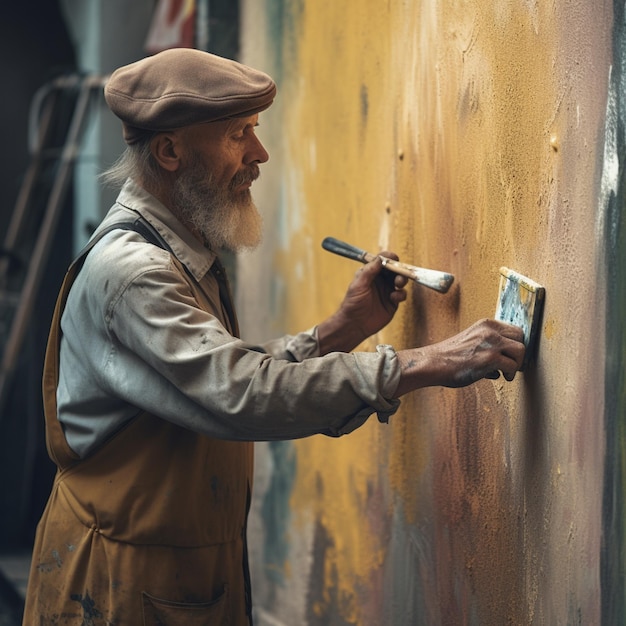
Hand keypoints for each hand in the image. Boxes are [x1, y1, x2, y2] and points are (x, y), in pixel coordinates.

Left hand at [317, 251, 408, 353]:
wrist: (355, 324)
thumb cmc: (353, 303)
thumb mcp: (359, 285)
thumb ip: (369, 271)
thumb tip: (380, 258)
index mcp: (371, 273)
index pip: (382, 261)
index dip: (389, 258)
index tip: (394, 258)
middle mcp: (380, 280)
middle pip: (394, 270)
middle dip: (399, 269)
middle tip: (400, 273)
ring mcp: (387, 291)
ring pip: (400, 280)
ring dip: (402, 280)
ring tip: (398, 284)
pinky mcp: (392, 302)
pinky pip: (402, 294)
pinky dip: (401, 294)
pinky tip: (393, 298)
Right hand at [394, 319, 525, 395]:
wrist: (433, 363)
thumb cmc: (448, 357)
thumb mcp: (471, 340)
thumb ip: (488, 344)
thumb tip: (505, 358)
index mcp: (485, 324)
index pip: (513, 329)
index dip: (514, 343)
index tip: (511, 355)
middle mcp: (490, 330)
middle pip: (521, 337)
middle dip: (518, 353)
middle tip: (511, 364)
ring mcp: (491, 343)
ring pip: (521, 351)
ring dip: (516, 364)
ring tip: (507, 372)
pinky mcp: (490, 358)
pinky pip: (513, 366)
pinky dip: (510, 374)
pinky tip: (502, 377)